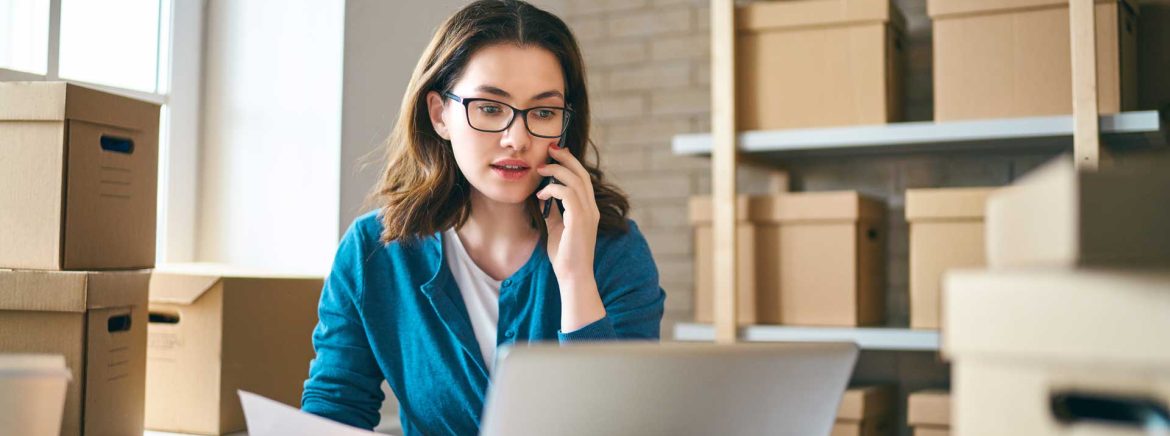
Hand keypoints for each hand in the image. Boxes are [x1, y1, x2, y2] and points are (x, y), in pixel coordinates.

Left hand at [535, 143, 599, 281]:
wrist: (573, 276)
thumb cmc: (565, 255)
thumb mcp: (558, 226)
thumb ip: (554, 210)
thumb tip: (544, 195)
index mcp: (589, 209)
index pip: (582, 179)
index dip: (570, 163)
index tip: (555, 154)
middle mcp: (592, 208)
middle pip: (581, 173)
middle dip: (566, 158)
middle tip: (550, 148)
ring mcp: (588, 213)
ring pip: (575, 180)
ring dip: (556, 171)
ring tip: (541, 169)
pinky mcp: (580, 220)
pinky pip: (568, 194)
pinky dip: (553, 189)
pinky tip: (541, 195)